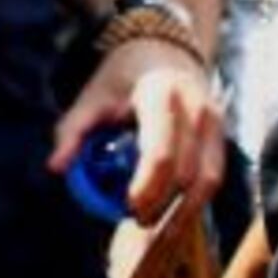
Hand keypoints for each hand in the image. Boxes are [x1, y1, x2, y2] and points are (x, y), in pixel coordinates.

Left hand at [48, 37, 225, 225]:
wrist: (162, 48)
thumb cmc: (121, 77)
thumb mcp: (92, 97)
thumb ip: (72, 131)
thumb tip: (55, 168)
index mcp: (161, 95)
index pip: (160, 153)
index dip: (147, 188)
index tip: (128, 208)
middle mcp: (195, 108)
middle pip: (187, 172)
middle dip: (164, 205)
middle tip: (137, 221)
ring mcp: (215, 120)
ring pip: (208, 180)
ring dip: (185, 211)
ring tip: (158, 229)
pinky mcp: (222, 133)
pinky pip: (215, 175)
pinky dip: (197, 200)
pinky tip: (175, 214)